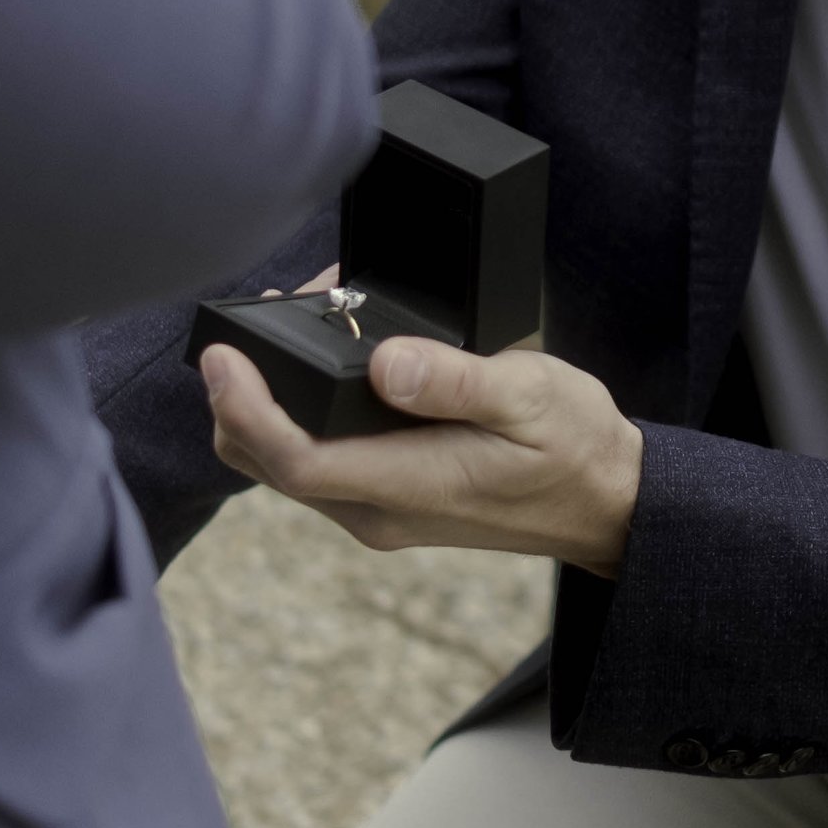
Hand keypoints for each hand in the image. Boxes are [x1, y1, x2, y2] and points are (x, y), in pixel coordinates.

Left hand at [199, 335, 644, 575]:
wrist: (607, 505)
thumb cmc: (575, 449)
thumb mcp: (533, 397)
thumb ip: (458, 381)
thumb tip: (387, 363)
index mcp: (409, 487)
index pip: (294, 459)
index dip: (245, 408)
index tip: (220, 355)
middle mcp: (377, 510)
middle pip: (267, 462)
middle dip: (237, 396)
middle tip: (254, 318)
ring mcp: (377, 509)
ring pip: (283, 461)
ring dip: (265, 399)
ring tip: (296, 318)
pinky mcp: (384, 497)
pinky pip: (315, 457)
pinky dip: (298, 409)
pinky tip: (327, 354)